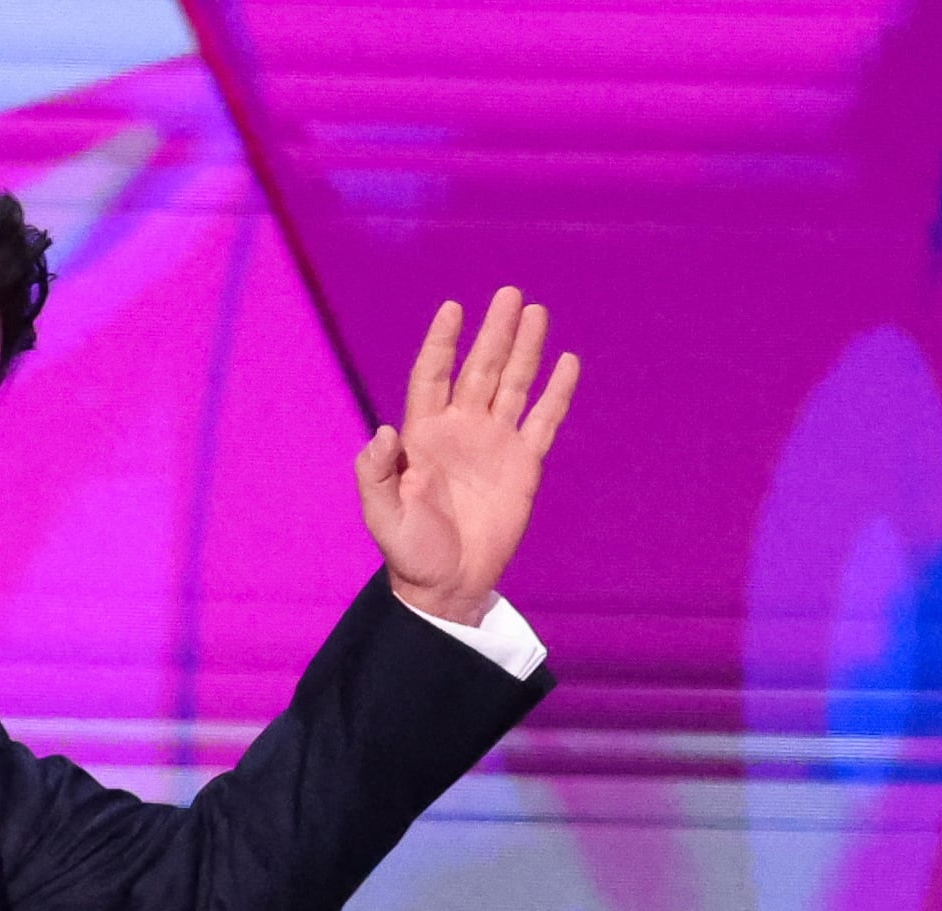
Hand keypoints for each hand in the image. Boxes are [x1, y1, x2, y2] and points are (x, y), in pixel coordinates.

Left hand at [359, 287, 578, 626]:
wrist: (447, 584)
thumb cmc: (409, 552)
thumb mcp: (382, 516)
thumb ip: (375, 475)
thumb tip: (382, 432)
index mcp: (422, 436)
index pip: (432, 376)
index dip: (442, 343)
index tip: (453, 308)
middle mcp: (460, 430)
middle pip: (479, 370)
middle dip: (494, 333)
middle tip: (510, 294)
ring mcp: (494, 444)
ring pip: (512, 385)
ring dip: (525, 350)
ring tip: (536, 312)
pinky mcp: (523, 465)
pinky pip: (543, 421)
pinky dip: (556, 393)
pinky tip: (567, 363)